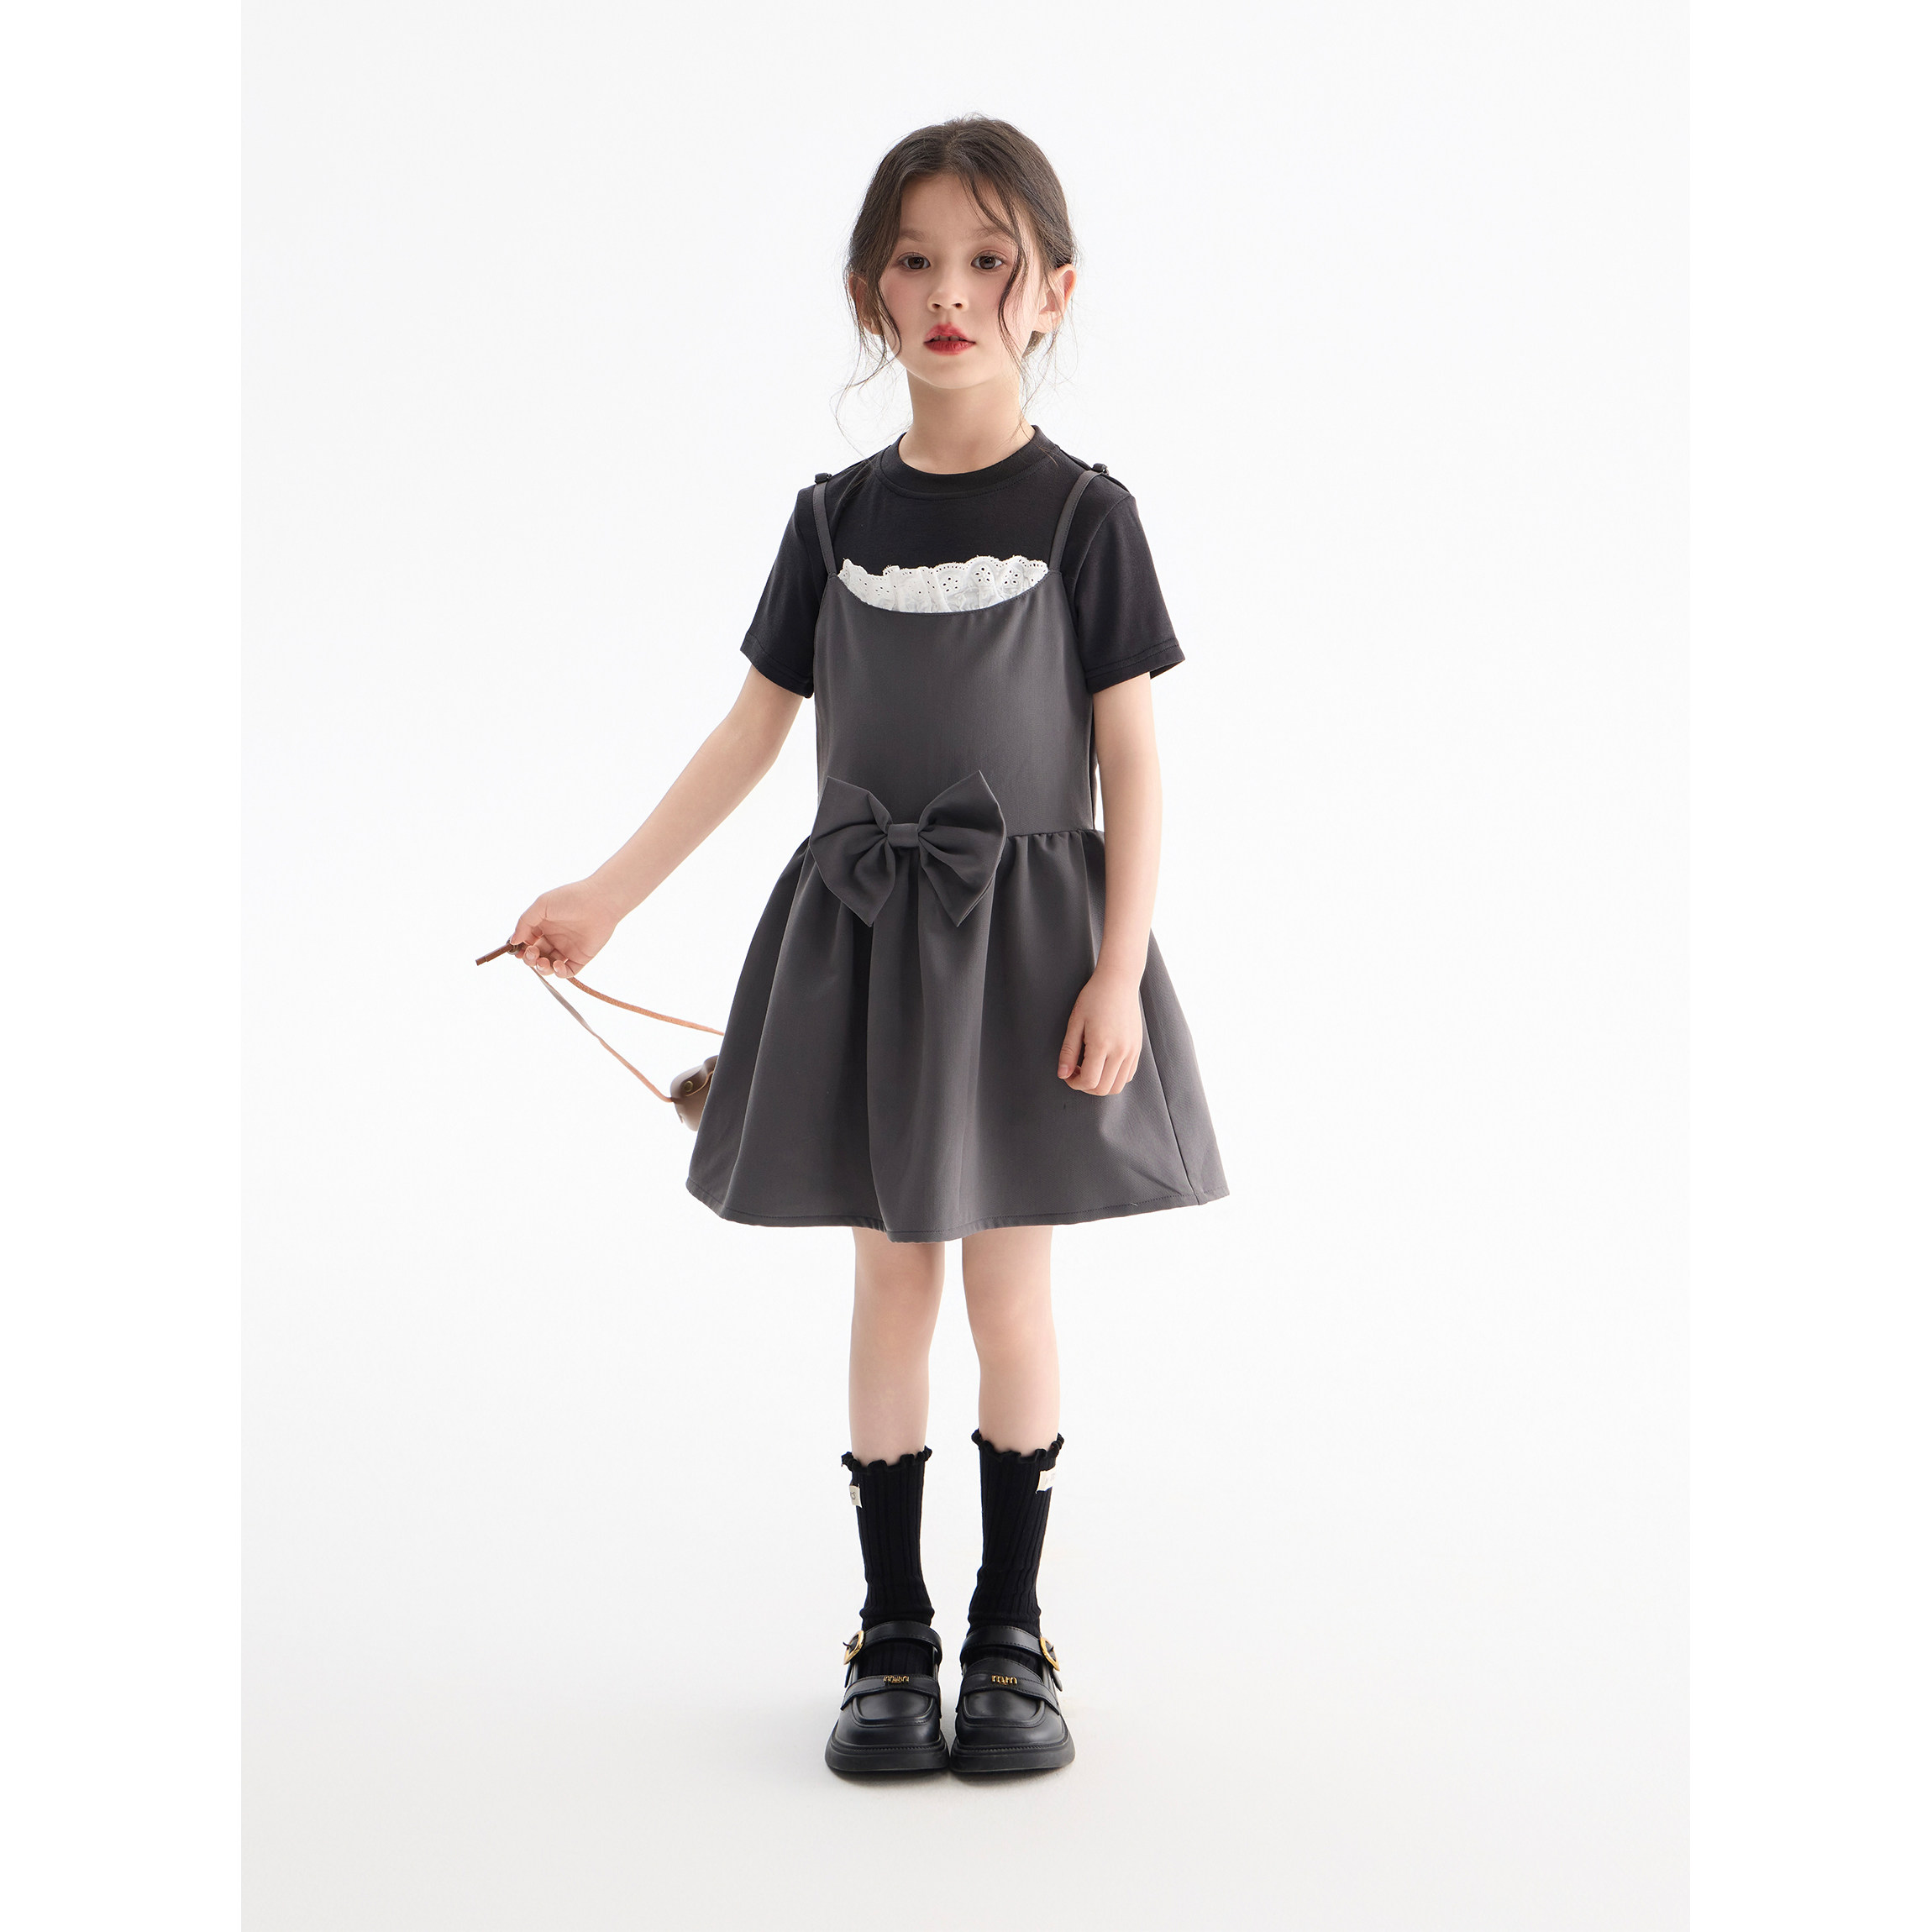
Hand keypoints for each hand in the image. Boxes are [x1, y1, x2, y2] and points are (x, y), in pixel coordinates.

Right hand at [505, 879, 623, 977]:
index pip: (527, 941)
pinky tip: (557, 965)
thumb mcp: (541, 905)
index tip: (516, 950)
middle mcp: (555, 937)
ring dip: (542, 968)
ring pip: (549, 966)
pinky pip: (568, 972)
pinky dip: (559, 973)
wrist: (600, 901)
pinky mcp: (581, 957)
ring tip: (543, 962)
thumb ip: (524, 922)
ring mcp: (568, 948)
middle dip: (529, 959)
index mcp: (544, 924)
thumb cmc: (570, 898)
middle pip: (536, 955)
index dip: (520, 948)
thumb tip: (513, 941)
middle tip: (532, 954)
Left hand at [1057, 968, 1142, 1095]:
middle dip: (1086, 1087)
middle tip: (1077, 1071)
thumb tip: (1063, 1075)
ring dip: (1101, 1084)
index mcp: (1102, 1045)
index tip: (1068, 1073)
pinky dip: (1115, 1077)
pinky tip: (1103, 1063)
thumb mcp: (1075, 1022)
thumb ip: (1068, 1051)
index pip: (1089, 1081)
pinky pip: (1128, 1074)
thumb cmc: (1094, 998)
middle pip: (1104, 1089)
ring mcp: (1132, 1050)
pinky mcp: (1138, 1048)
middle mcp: (1121, 1051)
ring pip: (1118, 1086)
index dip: (1074, 1083)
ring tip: (1090, 1067)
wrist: (1118, 981)